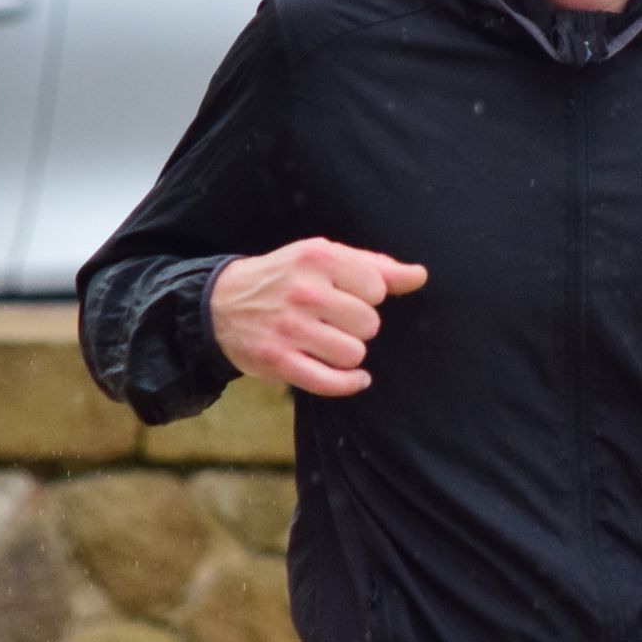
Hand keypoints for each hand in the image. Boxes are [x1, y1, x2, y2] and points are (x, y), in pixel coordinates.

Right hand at [209, 238, 427, 395]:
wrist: (221, 304)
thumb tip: (420, 276)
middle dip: (359, 327)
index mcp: (318, 258)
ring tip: (333, 343)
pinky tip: (354, 377)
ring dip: (350, 354)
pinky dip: (350, 383)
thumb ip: (376, 266)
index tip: (349, 297)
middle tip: (337, 322)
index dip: (368, 297)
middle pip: (369, 324)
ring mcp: (290, 328)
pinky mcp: (279, 361)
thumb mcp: (325, 258)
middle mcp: (304, 291)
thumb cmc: (286, 278)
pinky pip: (332, 382)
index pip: (377, 288)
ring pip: (354, 354)